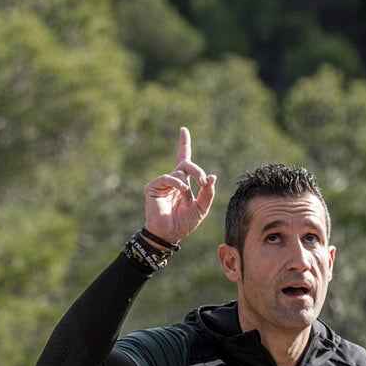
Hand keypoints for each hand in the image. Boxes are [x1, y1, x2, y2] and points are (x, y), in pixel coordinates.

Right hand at [143, 126, 216, 245]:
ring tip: (187, 194)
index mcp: (183, 183)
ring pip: (179, 172)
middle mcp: (173, 180)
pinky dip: (177, 183)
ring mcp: (162, 183)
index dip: (184, 144)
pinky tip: (182, 190)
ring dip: (187, 182)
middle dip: (197, 170)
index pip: (184, 159)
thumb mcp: (201, 208)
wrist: (168, 235)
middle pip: (186, 163)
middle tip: (203, 181)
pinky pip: (167, 178)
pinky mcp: (153, 187)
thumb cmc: (184, 223)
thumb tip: (212, 177)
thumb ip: (208, 193)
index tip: (183, 130)